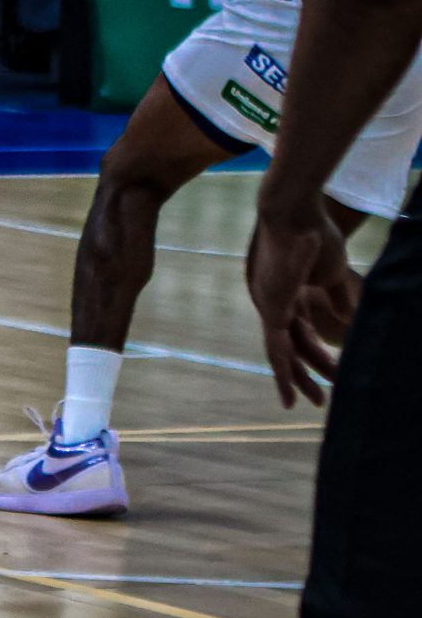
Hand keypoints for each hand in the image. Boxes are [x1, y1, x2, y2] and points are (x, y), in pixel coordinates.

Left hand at [246, 192, 361, 407]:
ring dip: (296, 377)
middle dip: (303, 375)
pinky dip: (284, 367)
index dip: (314, 356)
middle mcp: (272, 303)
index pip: (299, 333)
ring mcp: (268, 305)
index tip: (330, 376)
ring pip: (280, 352)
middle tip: (318, 401)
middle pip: (288, 348)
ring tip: (311, 401)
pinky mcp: (270, 306)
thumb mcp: (331, 274)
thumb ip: (336, 297)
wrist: (298, 216)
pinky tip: (292, 386)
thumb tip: (348, 317)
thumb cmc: (316, 237)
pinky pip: (276, 344)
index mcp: (287, 294)